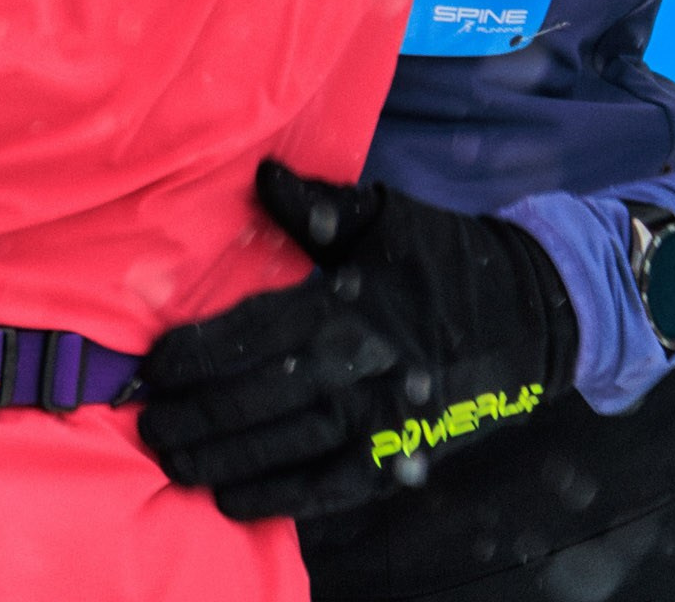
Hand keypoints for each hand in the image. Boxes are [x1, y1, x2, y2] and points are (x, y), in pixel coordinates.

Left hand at [138, 161, 575, 522]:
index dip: (199, 353)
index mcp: (351, 302)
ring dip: (223, 460)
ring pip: (287, 448)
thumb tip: (262, 175)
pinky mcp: (401, 457)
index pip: (257, 333)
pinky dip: (280, 498)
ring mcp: (382, 421)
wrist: (528, 313)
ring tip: (172, 461)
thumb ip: (318, 204)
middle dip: (197, 413)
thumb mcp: (384, 215)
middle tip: (146, 422)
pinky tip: (233, 500)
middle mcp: (362, 367)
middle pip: (261, 398)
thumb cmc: (441, 256)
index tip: (151, 365)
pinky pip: (330, 488)